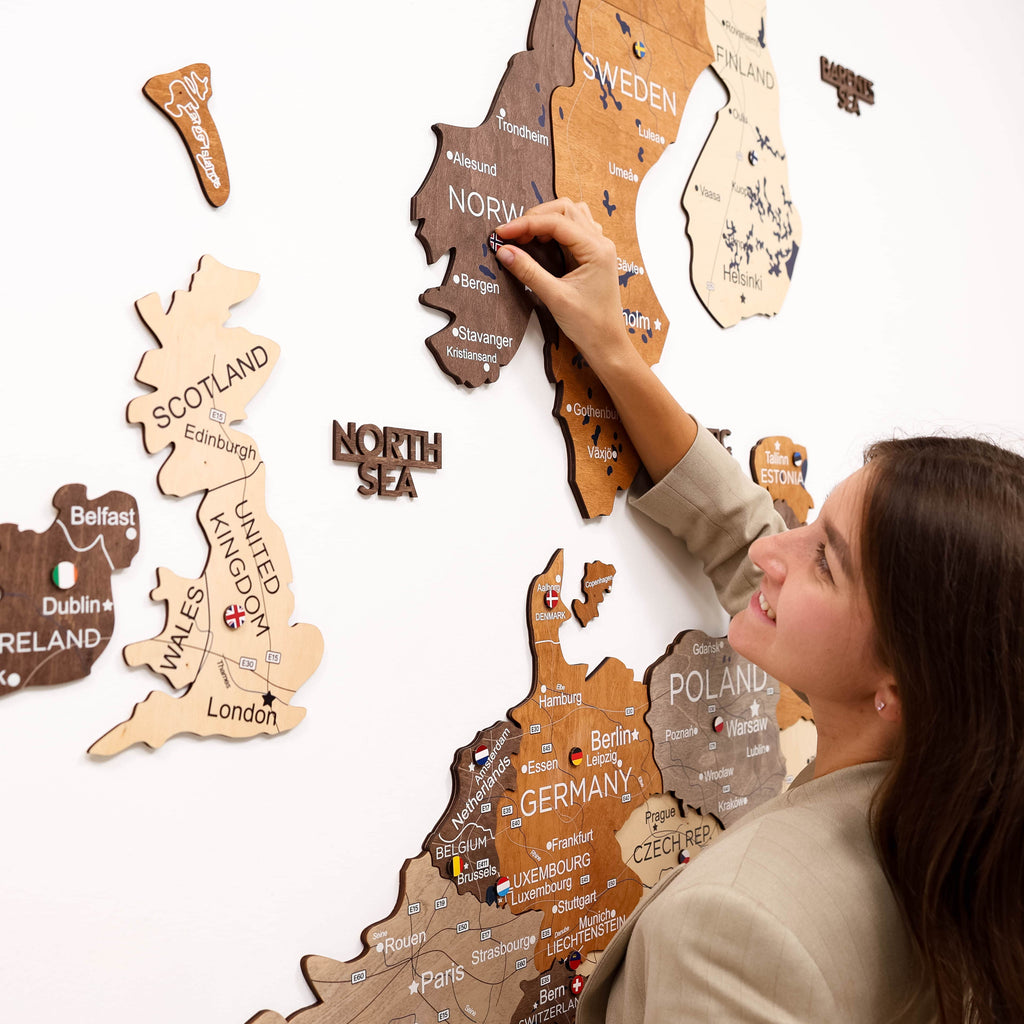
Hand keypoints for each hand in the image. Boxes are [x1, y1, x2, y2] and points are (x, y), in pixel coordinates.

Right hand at [495, 199, 631, 373]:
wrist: (606, 344)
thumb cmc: (588, 325)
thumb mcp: (554, 297)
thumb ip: (528, 271)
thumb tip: (504, 251)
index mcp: (596, 250)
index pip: (557, 222)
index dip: (526, 224)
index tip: (502, 232)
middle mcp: (600, 243)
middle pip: (565, 209)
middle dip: (536, 217)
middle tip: (513, 235)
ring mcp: (598, 249)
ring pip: (571, 215)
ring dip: (547, 219)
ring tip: (526, 236)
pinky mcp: (592, 257)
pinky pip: (574, 230)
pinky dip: (555, 230)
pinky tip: (542, 243)